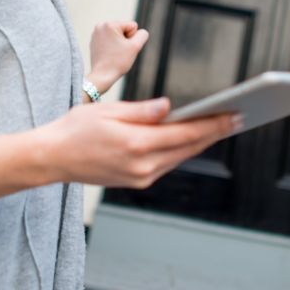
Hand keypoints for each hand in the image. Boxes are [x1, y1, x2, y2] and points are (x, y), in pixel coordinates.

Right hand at [30, 97, 237, 187]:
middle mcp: (142, 165)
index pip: (186, 134)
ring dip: (200, 142)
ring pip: (180, 157)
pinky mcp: (136, 181)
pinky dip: (181, 150)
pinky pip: (167, 164)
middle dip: (214, 133)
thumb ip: (143, 111)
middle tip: (237, 118)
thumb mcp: (109, 110)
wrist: (52, 158)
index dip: (213, 124)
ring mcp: (140, 177)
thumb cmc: (76, 129)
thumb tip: (170, 107)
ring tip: (220, 126)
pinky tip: (192, 138)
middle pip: (189, 148)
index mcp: (137, 144)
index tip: (234, 115)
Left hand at [88, 20, 148, 92]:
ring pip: (117, 35)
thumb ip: (142, 35)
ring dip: (119, 43)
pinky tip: (108, 54)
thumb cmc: (118, 62)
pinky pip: (110, 40)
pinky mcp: (94, 41)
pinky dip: (111, 46)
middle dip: (125, 40)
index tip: (123, 48)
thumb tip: (141, 32)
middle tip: (118, 52)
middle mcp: (101, 25)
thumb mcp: (135, 47)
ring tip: (113, 53)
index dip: (132, 39)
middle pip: (124, 29)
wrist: (102, 76)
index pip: (133, 26)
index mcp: (110, 24)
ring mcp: (96, 33)